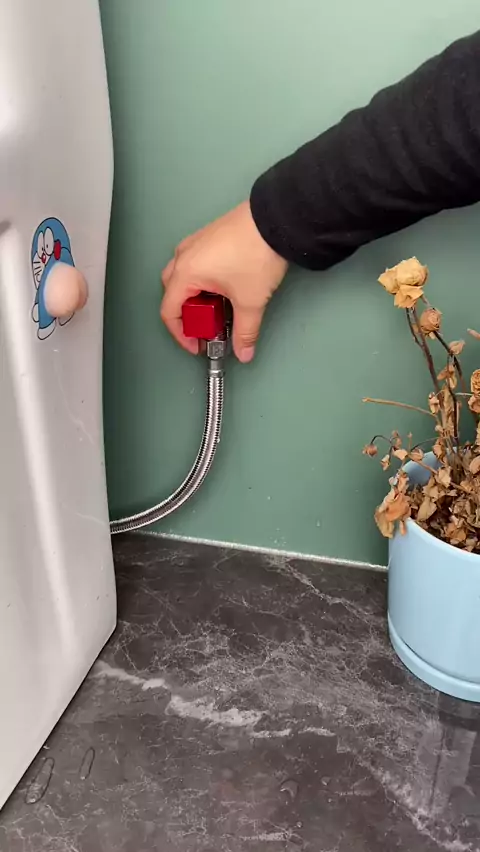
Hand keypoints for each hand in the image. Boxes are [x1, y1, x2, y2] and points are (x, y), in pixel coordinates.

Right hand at [161, 201, 287, 361]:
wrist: (276, 219)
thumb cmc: (256, 253)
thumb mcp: (250, 301)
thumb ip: (244, 331)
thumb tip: (244, 351)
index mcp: (186, 273)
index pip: (169, 311)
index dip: (181, 334)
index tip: (197, 346)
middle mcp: (184, 256)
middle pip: (173, 294)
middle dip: (189, 316)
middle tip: (209, 327)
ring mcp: (195, 243)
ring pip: (183, 277)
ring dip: (195, 297)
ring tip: (218, 307)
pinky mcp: (208, 236)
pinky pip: (194, 263)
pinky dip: (202, 281)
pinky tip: (223, 287)